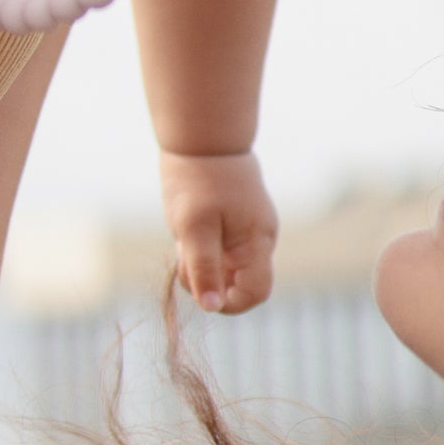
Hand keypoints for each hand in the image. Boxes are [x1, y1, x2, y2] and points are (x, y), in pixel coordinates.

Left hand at [159, 149, 277, 314]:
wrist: (201, 137)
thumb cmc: (197, 180)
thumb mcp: (193, 227)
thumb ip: (203, 268)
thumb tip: (211, 307)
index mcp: (258, 242)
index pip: (255, 293)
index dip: (229, 303)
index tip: (199, 289)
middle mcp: (259, 239)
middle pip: (239, 283)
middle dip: (209, 281)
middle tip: (184, 256)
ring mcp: (249, 230)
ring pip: (228, 268)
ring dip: (202, 265)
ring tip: (184, 240)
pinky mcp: (236, 222)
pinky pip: (222, 251)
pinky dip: (203, 251)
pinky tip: (189, 232)